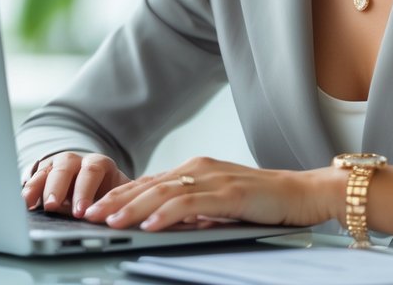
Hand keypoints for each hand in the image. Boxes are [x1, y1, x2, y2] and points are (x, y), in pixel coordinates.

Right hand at [21, 151, 131, 218]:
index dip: (85, 190)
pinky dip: (28, 190)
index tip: (81, 212)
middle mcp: (78, 161)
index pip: (92, 171)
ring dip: (39, 187)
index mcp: (100, 164)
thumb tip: (115, 218)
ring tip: (30, 204)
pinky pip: (34, 178)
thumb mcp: (117, 196)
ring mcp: (59, 166)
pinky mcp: (44, 175)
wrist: (101, 187)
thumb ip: (115, 204)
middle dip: (59, 188)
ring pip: (48, 171)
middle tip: (53, 207)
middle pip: (66, 167)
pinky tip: (24, 203)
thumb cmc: (110, 194)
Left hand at [82, 156, 341, 231]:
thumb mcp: (219, 205)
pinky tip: (150, 223)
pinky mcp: (230, 192)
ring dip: (133, 207)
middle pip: (150, 184)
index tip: (93, 209)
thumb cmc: (264, 201)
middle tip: (88, 214)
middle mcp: (201, 168)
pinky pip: (192, 203)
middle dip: (116, 200)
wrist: (304, 193)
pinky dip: (167, 213)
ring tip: (110, 221)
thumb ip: (193, 210)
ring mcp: (215, 178)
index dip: (119, 195)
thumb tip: (160, 224)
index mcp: (197, 170)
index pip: (149, 182)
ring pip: (164, 191)